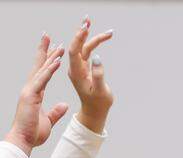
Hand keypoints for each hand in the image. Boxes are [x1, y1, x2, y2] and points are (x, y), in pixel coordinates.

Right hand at [4, 33, 68, 154]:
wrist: (22, 141)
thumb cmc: (32, 133)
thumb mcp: (48, 121)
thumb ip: (56, 112)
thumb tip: (64, 105)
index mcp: (34, 94)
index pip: (42, 73)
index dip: (47, 60)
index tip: (54, 49)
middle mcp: (30, 89)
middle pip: (39, 66)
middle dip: (45, 51)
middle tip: (49, 36)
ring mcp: (29, 91)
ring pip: (42, 70)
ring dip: (50, 57)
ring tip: (59, 45)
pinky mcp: (30, 95)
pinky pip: (42, 79)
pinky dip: (50, 69)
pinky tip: (57, 61)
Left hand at [67, 18, 113, 132]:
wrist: (95, 112)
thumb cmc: (98, 104)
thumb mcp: (100, 91)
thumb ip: (98, 74)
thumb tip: (97, 57)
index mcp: (76, 73)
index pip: (74, 51)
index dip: (78, 38)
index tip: (84, 28)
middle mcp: (75, 68)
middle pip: (77, 46)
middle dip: (82, 32)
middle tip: (87, 19)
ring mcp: (80, 67)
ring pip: (85, 47)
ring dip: (93, 37)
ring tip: (108, 31)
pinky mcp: (85, 67)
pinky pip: (88, 51)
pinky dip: (96, 43)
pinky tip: (104, 37)